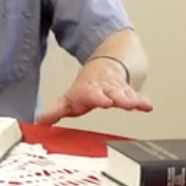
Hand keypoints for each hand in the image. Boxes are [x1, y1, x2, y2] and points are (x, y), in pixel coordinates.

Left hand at [35, 59, 151, 124]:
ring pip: (125, 94)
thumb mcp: (70, 98)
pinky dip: (142, 101)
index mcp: (89, 90)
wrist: (109, 63)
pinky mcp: (130, 92)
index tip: (101, 101)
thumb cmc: (89, 86)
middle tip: (117, 102)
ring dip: (130, 99)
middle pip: (111, 93)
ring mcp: (119, 90)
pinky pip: (137, 97)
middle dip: (115, 97)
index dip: (96, 97)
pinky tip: (148, 106)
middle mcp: (105, 88)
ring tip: (136, 105)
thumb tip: (38, 122)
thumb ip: (55, 111)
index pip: (92, 94)